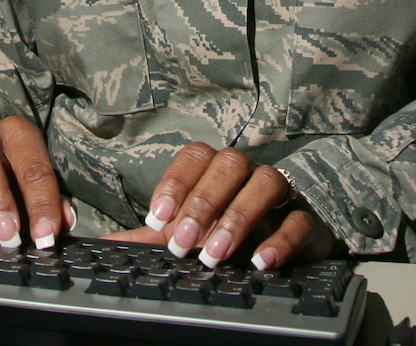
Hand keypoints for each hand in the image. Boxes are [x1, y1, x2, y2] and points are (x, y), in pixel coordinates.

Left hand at [103, 142, 335, 269]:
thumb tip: (107, 242)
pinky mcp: (307, 220)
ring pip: (266, 182)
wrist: (279, 251)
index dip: (175, 183)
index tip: (156, 218)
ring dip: (238, 217)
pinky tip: (259, 260)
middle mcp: (248, 172)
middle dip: (202, 203)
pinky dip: (280, 238)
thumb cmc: (224, 234)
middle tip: (182, 242)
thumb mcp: (185, 235)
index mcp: (216, 169)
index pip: (195, 156)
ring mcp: (281, 192)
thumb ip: (150, 239)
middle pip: (229, 164)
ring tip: (215, 254)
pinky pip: (298, 219)